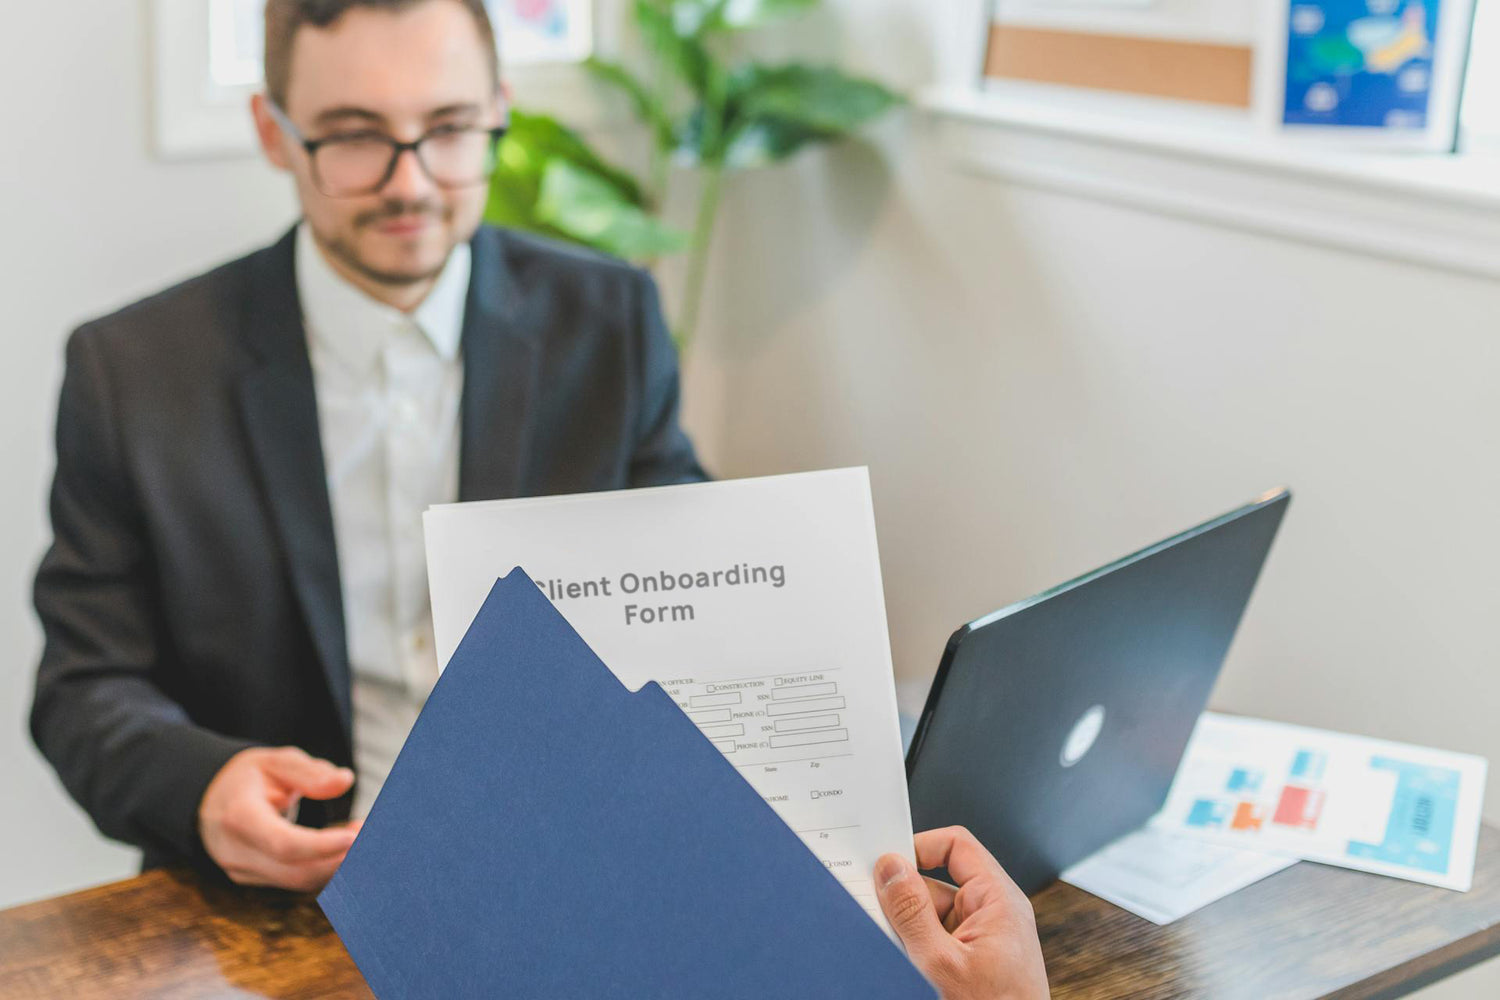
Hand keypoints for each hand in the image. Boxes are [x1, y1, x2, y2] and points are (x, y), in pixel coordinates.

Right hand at [198, 746, 360, 891]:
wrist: (209, 798)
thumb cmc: (248, 777)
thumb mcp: (276, 761)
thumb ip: (309, 772)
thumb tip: (345, 781)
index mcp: (238, 816)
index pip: (283, 843)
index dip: (321, 845)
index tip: (355, 837)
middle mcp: (235, 851)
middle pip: (295, 870)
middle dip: (339, 858)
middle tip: (373, 835)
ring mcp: (241, 870)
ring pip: (297, 881)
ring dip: (335, 864)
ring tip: (361, 836)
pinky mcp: (252, 878)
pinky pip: (292, 881)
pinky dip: (321, 868)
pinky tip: (343, 849)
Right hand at [875, 826, 1048, 999]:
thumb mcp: (941, 964)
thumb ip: (911, 911)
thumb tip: (890, 868)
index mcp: (998, 901)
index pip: (955, 846)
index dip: (918, 846)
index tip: (884, 863)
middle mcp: (993, 915)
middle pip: (936, 882)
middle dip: (904, 898)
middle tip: (876, 912)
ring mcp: (982, 941)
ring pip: (930, 915)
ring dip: (906, 929)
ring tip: (898, 953)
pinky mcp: (972, 963)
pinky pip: (935, 941)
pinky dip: (914, 949)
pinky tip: (904, 965)